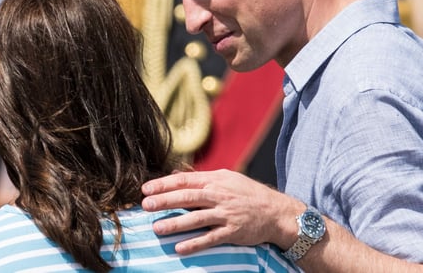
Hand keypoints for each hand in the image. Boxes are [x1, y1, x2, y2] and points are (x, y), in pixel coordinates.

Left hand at [140, 169, 304, 253]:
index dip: (164, 184)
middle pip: (187, 197)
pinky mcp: (233, 232)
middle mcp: (219, 196)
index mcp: (215, 181)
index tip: (146, 189)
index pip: (184, 180)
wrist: (277, 212)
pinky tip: (180, 248)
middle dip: (165, 201)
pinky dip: (195, 243)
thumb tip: (177, 174)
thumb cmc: (248, 194)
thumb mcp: (227, 179)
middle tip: (146, 205)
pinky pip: (211, 238)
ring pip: (197, 218)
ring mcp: (226, 214)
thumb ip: (202, 178)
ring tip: (157, 228)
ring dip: (176, 223)